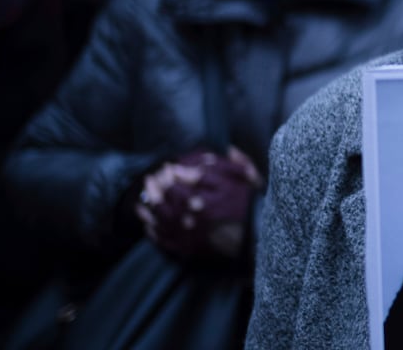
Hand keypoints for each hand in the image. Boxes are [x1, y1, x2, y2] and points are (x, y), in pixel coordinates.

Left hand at [135, 146, 261, 258]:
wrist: (260, 240)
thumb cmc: (254, 208)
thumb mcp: (248, 181)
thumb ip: (229, 166)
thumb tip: (218, 151)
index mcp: (206, 200)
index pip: (178, 184)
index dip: (169, 175)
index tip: (166, 168)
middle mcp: (193, 218)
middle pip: (166, 201)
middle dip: (155, 188)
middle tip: (150, 179)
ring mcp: (188, 236)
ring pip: (160, 220)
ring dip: (148, 209)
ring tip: (142, 201)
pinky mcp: (188, 251)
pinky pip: (163, 241)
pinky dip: (153, 232)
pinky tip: (148, 225)